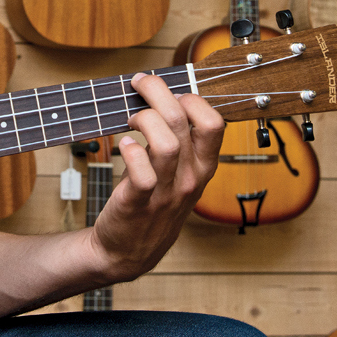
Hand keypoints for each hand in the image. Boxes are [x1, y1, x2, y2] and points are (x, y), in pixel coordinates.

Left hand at [87, 73, 224, 282]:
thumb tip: (162, 96)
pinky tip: (122, 146)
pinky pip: (142, 172)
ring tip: (130, 119)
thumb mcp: (179, 175)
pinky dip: (130, 151)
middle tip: (139, 85)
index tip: (170, 92)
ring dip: (143, 119)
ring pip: (166, 143)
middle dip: (158, 91)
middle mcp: (189, 179)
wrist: (128, 251)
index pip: (214, 123)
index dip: (192, 98)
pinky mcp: (138, 204)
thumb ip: (179, 142)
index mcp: (203, 168)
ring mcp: (165, 193)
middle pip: (183, 120)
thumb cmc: (152, 202)